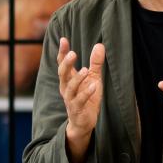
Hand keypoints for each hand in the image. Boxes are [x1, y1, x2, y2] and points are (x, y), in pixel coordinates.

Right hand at [57, 38, 105, 161]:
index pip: (62, 63)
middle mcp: (66, 88)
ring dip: (77, 78)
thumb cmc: (88, 98)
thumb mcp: (94, 78)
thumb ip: (95, 63)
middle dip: (66, 63)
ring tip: (86, 70)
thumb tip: (99, 45)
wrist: (84, 122)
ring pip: (70, 87)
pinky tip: (94, 86)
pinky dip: (87, 93)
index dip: (62, 52)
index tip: (63, 40)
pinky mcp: (76, 109)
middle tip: (73, 53)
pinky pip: (80, 100)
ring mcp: (70, 99)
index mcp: (68, 79)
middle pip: (62, 74)